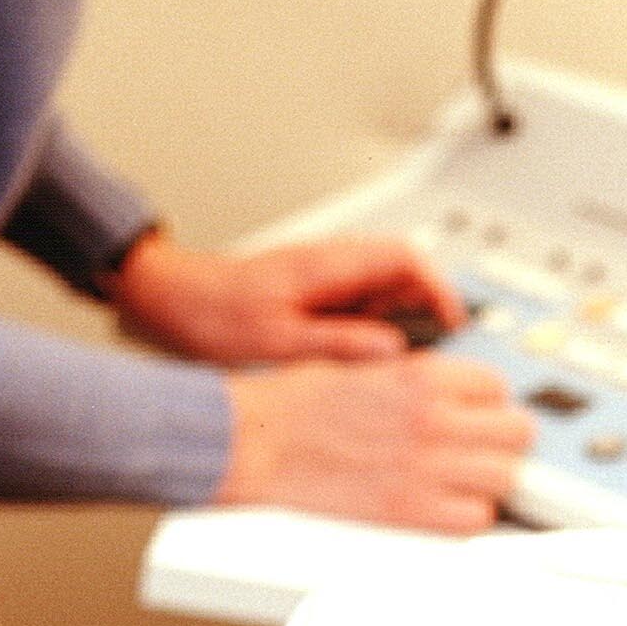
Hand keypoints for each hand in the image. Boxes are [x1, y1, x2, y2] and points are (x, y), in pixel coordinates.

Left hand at [109, 228, 462, 365]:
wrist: (170, 301)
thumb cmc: (211, 314)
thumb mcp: (279, 340)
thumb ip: (340, 343)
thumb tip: (393, 352)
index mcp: (328, 264)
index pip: (407, 258)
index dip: (440, 289)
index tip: (456, 323)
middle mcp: (332, 264)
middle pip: (405, 275)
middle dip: (425, 313)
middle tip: (432, 355)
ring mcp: (326, 278)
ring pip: (386, 293)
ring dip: (399, 326)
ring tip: (391, 367)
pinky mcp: (316, 295)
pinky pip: (363, 308)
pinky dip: (374, 333)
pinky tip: (361, 364)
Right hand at [219, 351, 533, 532]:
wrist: (252, 444)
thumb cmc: (291, 407)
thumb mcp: (361, 365)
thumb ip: (414, 378)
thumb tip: (449, 393)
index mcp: (421, 377)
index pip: (497, 387)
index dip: (487, 404)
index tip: (475, 416)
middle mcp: (433, 420)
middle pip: (517, 432)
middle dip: (501, 442)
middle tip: (480, 451)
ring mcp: (426, 468)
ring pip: (505, 478)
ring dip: (488, 482)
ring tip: (463, 482)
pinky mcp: (410, 513)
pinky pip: (475, 521)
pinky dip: (466, 518)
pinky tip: (444, 509)